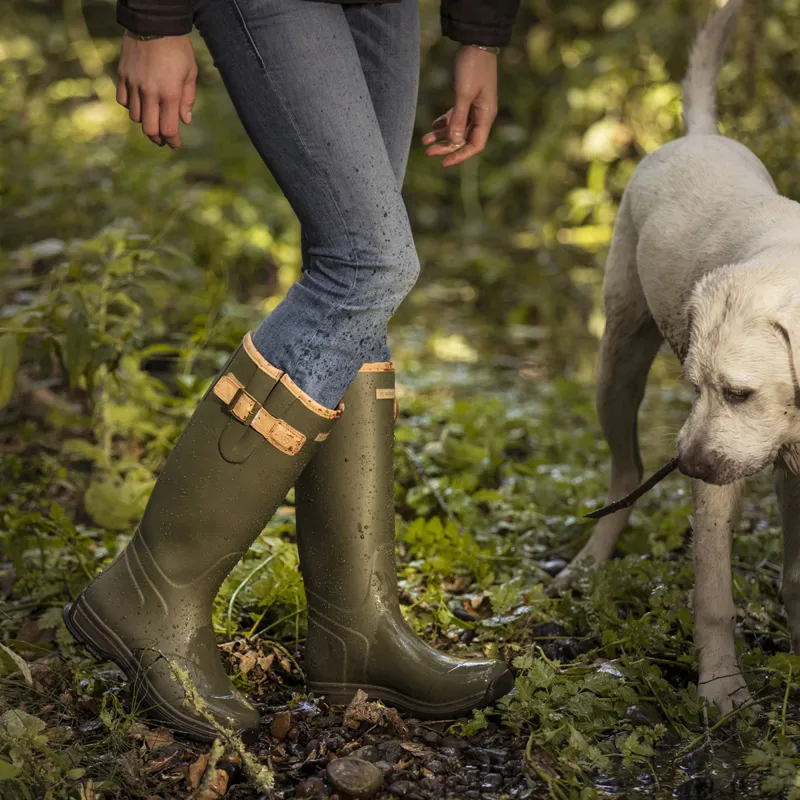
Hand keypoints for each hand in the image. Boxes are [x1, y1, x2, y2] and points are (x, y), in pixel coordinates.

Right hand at [117, 32, 197, 149]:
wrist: (154, 22)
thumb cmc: (177, 48)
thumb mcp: (190, 73)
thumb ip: (187, 99)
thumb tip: (185, 121)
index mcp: (169, 94)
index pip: (169, 129)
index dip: (172, 141)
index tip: (175, 145)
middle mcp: (150, 92)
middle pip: (149, 129)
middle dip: (157, 138)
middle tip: (163, 139)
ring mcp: (133, 84)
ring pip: (136, 117)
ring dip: (145, 122)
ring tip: (153, 120)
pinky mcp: (122, 75)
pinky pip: (123, 101)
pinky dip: (131, 107)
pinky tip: (140, 104)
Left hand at [422, 45, 497, 166]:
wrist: (476, 43)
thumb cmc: (472, 67)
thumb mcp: (463, 94)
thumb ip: (458, 119)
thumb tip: (454, 142)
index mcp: (486, 116)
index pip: (475, 145)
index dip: (460, 155)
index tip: (444, 162)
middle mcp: (481, 114)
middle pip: (464, 139)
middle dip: (446, 147)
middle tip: (428, 152)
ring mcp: (474, 107)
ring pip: (458, 129)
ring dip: (442, 136)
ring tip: (425, 141)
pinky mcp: (466, 98)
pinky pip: (455, 117)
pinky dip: (444, 123)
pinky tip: (432, 126)